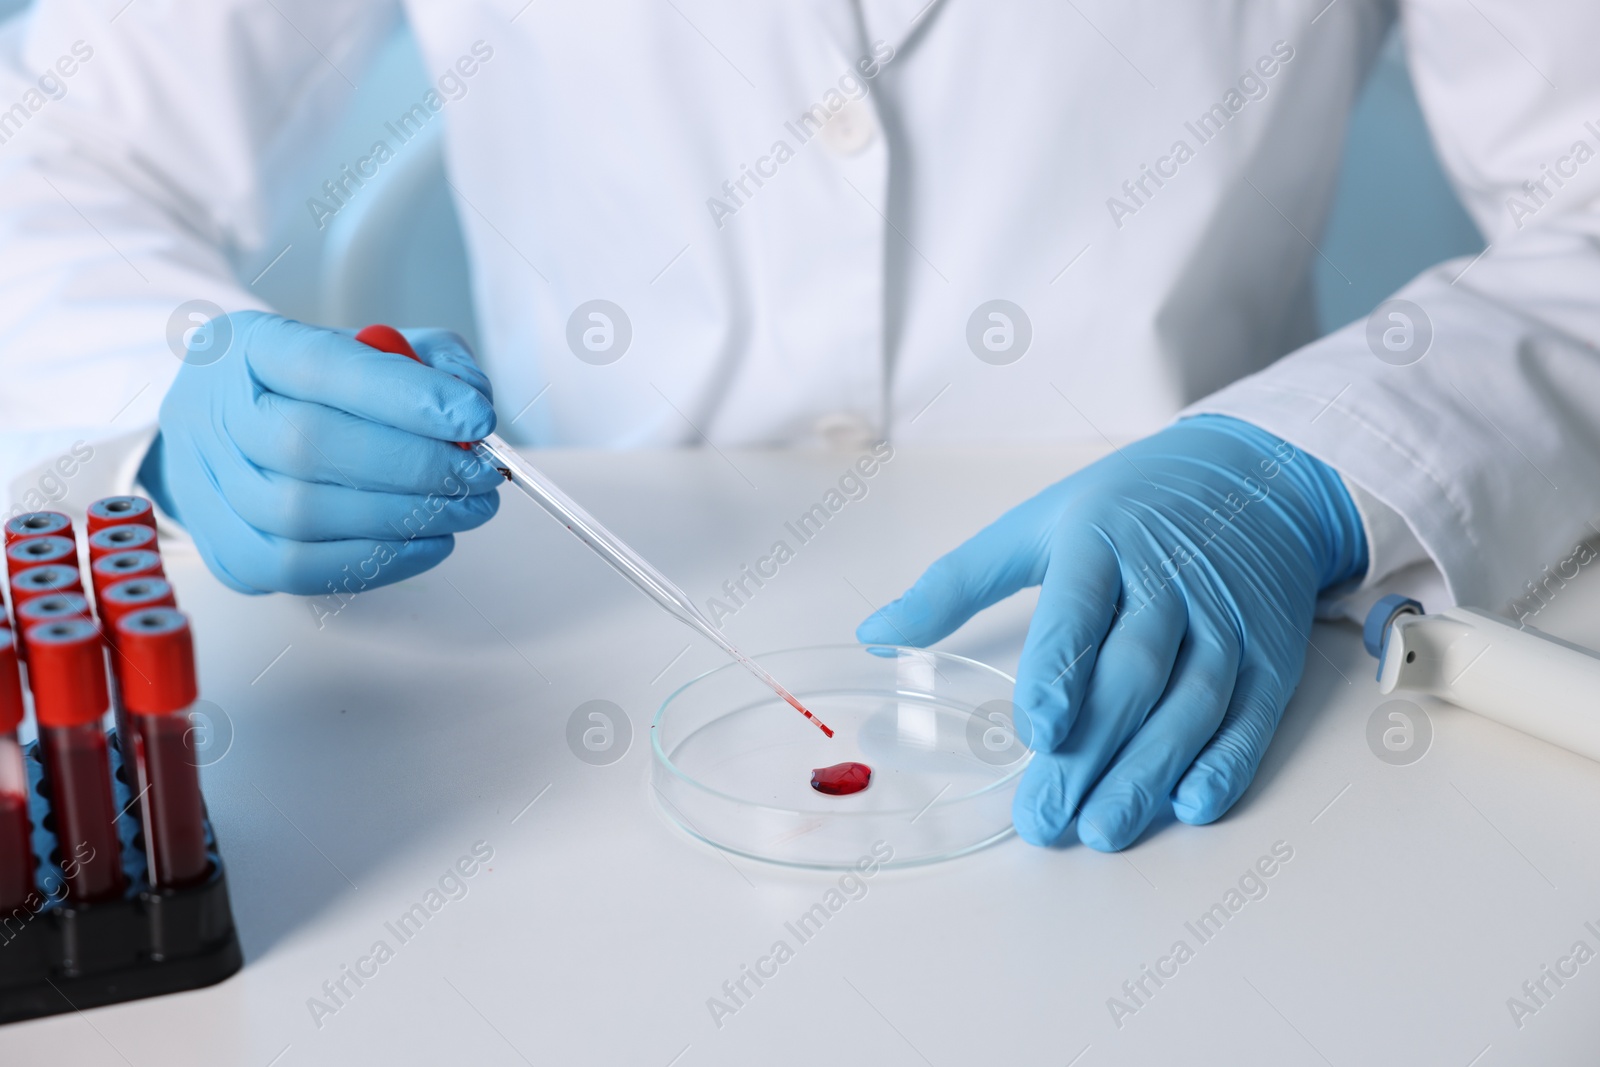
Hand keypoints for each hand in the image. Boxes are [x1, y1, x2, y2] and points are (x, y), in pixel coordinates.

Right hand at [143, 311, 501, 594]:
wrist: (235, 437)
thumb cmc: (317, 392)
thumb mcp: (375, 348)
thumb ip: (430, 360)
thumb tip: (471, 398)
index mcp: (246, 347)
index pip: (321, 365)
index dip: (403, 395)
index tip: (475, 417)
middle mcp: (211, 414)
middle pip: (307, 445)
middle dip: (414, 465)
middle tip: (481, 474)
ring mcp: (210, 488)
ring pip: (303, 514)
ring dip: (404, 517)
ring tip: (466, 507)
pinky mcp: (226, 550)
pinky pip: (300, 569)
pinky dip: (379, 560)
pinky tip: (430, 541)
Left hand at [856, 415, 1365, 850]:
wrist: (1255, 479)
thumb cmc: (1127, 507)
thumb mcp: (1036, 525)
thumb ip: (956, 582)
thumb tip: (875, 632)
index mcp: (1102, 543)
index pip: (1079, 610)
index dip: (1061, 672)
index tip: (1036, 730)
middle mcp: (1170, 582)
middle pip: (1132, 674)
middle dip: (1091, 751)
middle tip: (1047, 815)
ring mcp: (1226, 620)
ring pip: (1191, 703)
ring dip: (1149, 771)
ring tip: (1103, 827)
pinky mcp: (1270, 654)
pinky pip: (1251, 715)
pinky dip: (1226, 762)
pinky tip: (1190, 804)